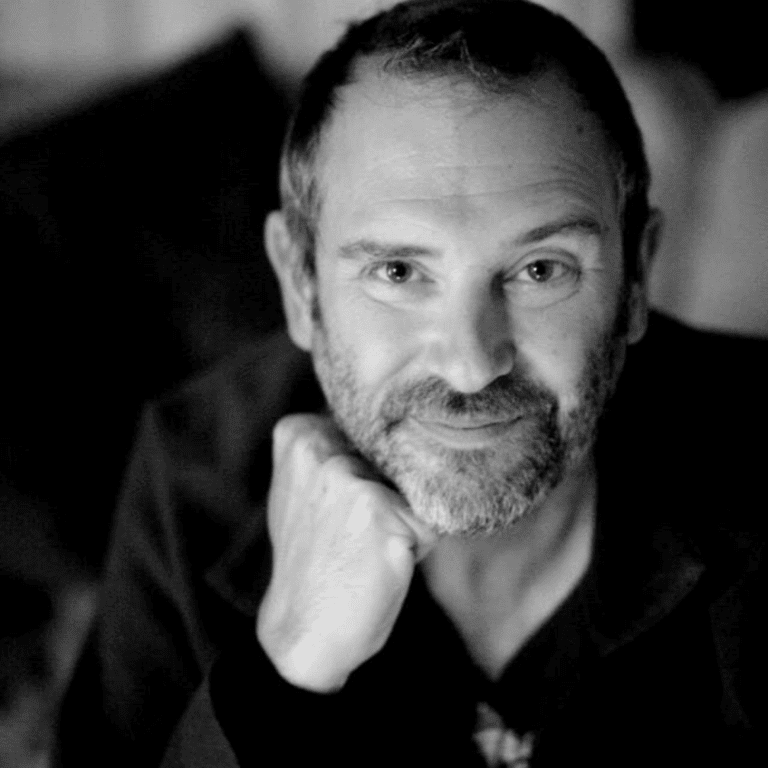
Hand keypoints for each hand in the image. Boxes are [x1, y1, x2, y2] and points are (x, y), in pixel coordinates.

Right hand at [256, 413, 437, 691]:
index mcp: (298, 432)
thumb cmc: (322, 560)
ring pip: (416, 485)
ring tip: (370, 547)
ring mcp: (345, 477)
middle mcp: (317, 446)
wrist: (307, 631)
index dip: (373, 470)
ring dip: (408, 517)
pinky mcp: (377, 511)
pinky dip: (420, 544)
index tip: (345, 506)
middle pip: (397, 455)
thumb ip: (342, 449)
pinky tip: (383, 563)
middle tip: (357, 533)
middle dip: (393, 492)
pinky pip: (431, 518)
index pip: (373, 429)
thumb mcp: (312, 490)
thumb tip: (410, 427)